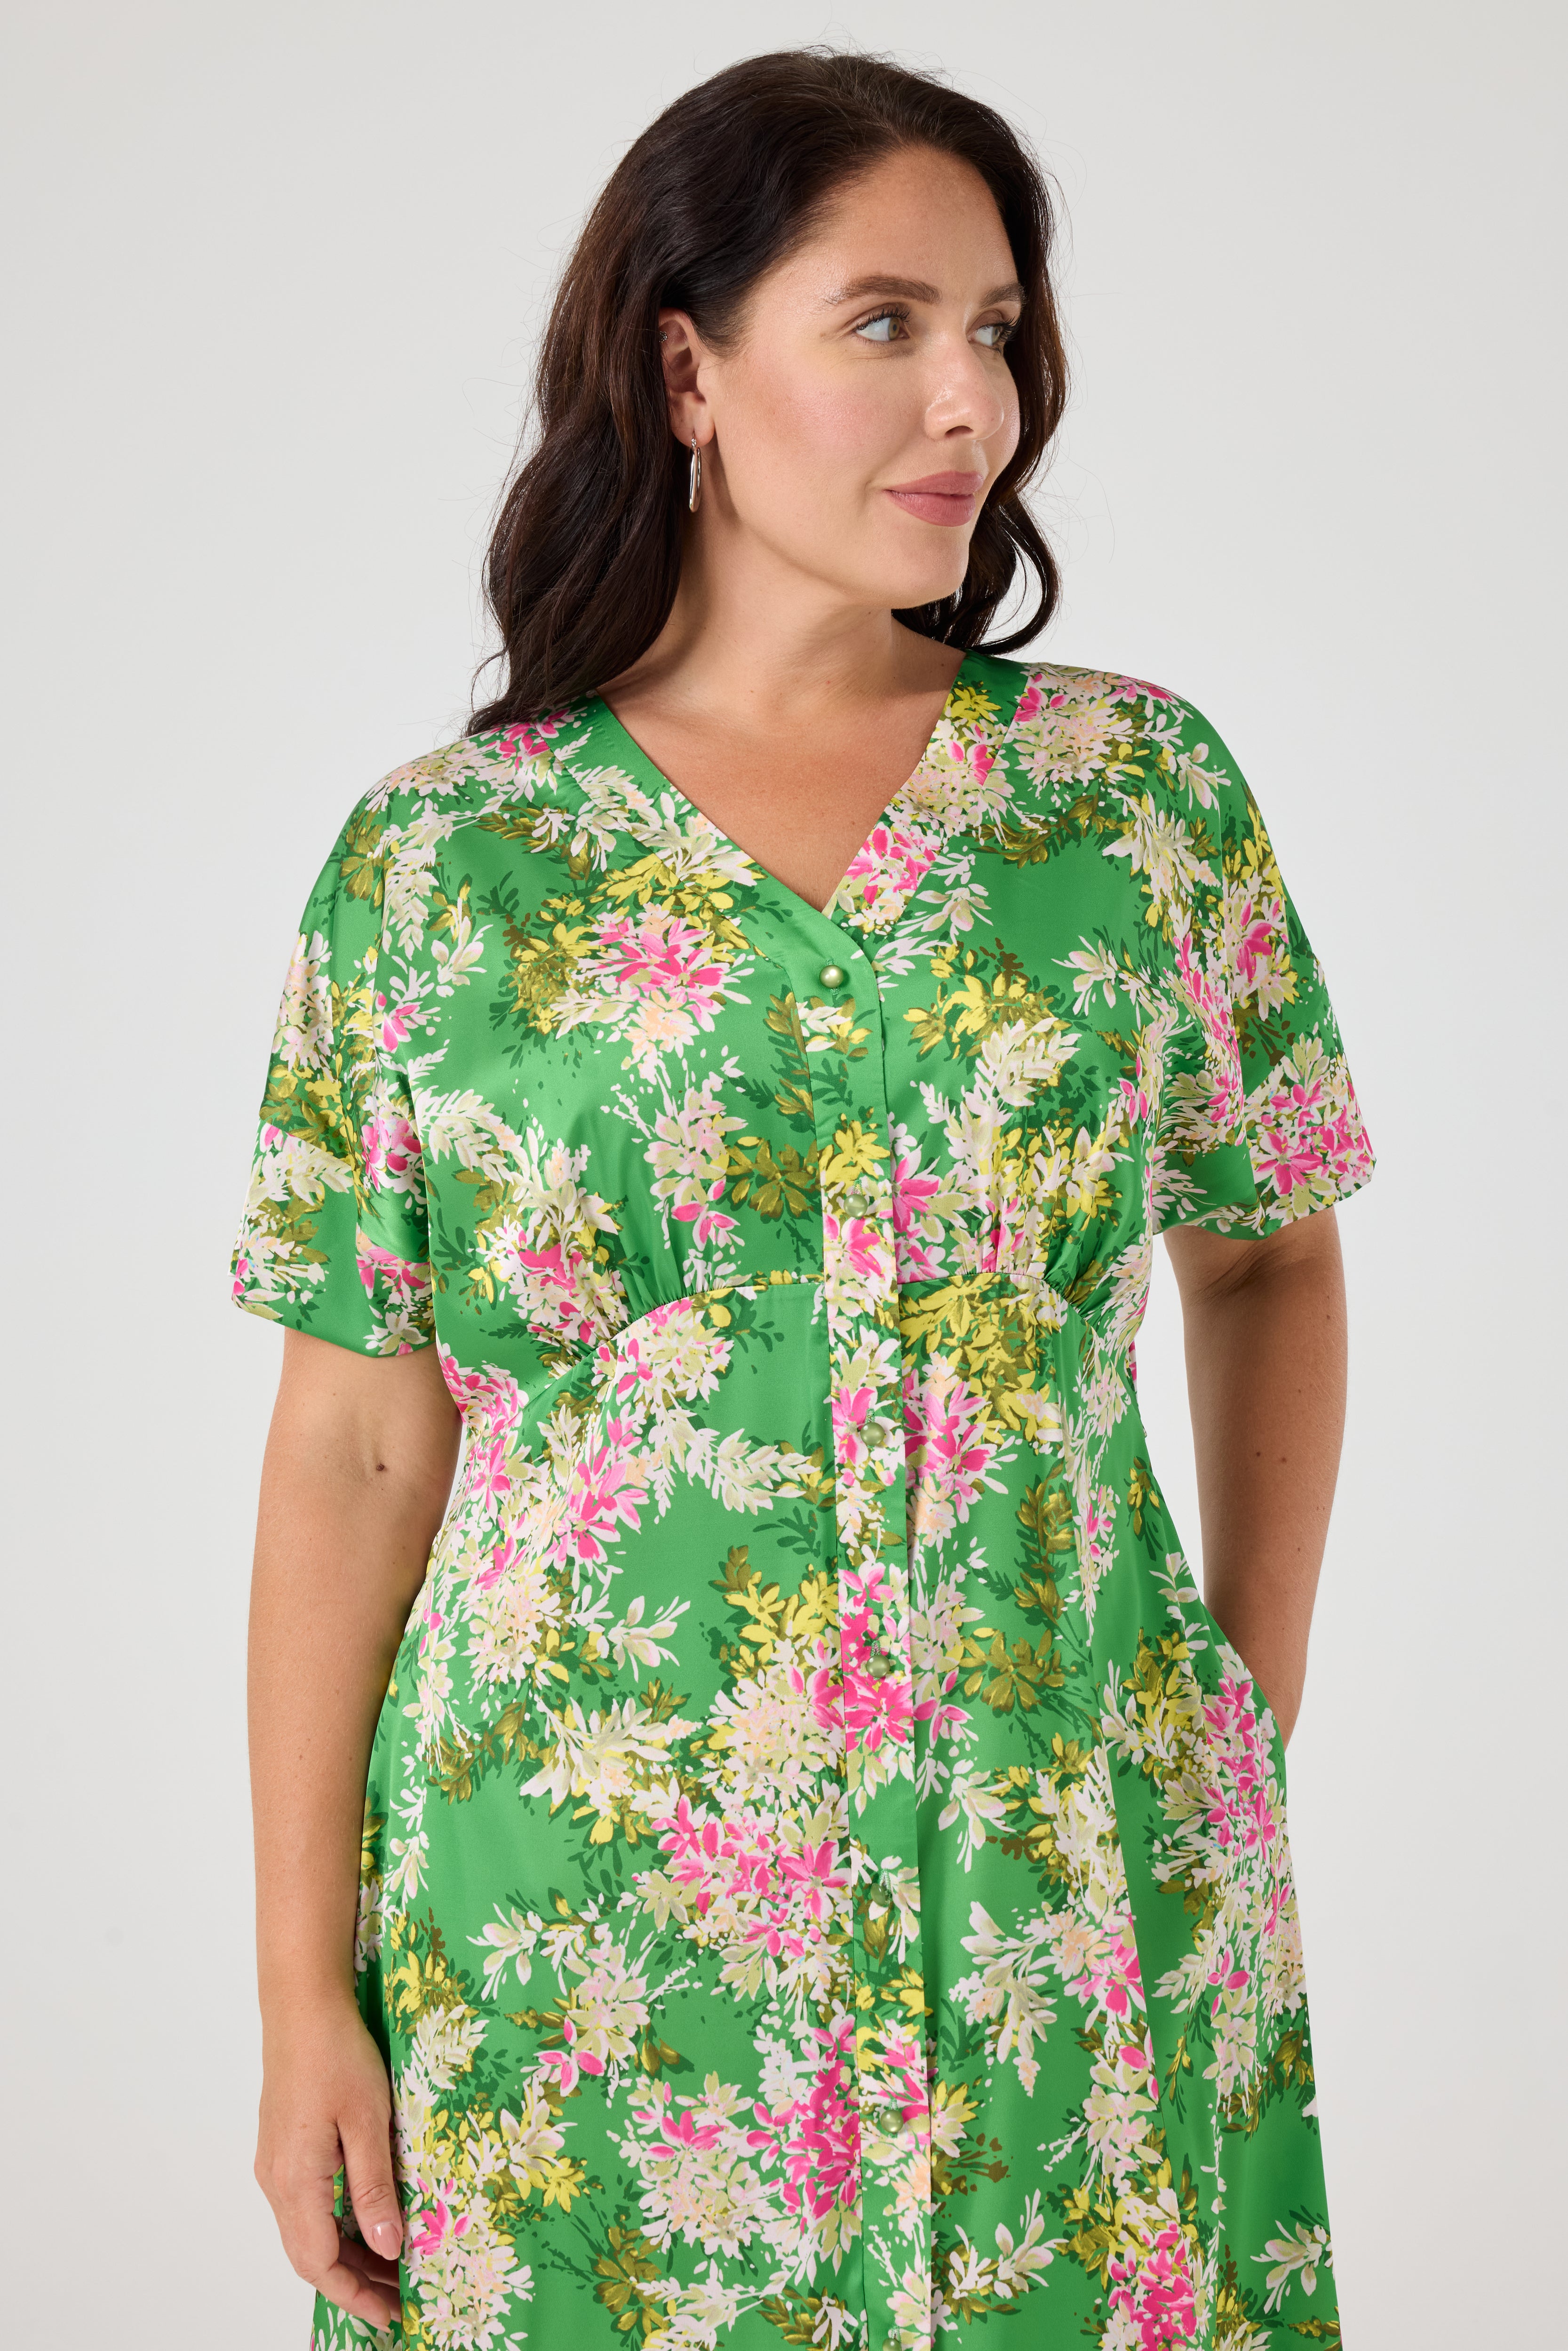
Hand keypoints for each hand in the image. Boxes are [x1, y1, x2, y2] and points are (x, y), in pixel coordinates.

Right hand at [256, 1999, 403, 2333]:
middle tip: (401, 2297)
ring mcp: (276, 2165)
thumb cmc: (337, 2054)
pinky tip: (369, 2221)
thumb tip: (387, 2249)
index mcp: (296, 2181)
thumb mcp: (367, 2121)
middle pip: (310, 2255)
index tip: (392, 2314)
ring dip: (347, 2254)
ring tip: (394, 2266)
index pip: (320, 2263)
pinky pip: (306, 2206)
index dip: (355, 2295)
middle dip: (355, 2282)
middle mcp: (277, 2181)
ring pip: (307, 2232)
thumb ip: (374, 2188)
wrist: (302, 2006)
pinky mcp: (283, 2149)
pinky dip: (336, 2225)